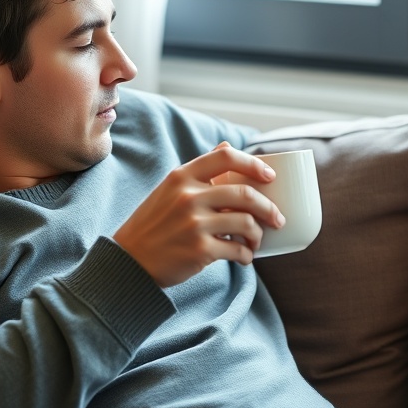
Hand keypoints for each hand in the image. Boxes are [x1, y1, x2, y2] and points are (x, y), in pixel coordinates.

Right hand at [113, 142, 284, 286]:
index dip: (254, 164)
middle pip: (245, 194)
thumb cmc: (154, 224)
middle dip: (269, 208)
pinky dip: (246, 255)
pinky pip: (237, 250)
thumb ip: (198, 171)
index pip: (226, 157)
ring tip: (255, 242)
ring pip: (246, 224)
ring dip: (258, 235)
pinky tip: (244, 258)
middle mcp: (188, 197)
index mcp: (182, 177)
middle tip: (277, 218)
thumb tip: (226, 145)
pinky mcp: (200, 250)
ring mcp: (194, 224)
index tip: (270, 176)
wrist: (129, 262)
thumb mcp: (170, 190)